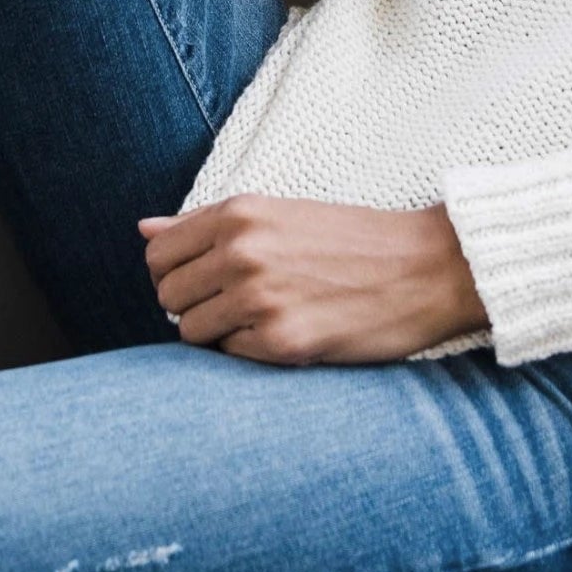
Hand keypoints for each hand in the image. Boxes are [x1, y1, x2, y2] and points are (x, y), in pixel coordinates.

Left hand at [138, 193, 488, 365]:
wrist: (429, 267)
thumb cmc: (355, 240)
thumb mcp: (280, 214)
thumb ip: (207, 223)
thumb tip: (142, 228)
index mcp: (241, 212)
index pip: (158, 252)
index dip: (176, 271)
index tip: (208, 278)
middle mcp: (243, 250)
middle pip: (167, 296)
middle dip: (196, 305)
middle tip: (246, 301)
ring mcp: (260, 297)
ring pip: (190, 333)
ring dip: (221, 332)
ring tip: (269, 316)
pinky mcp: (281, 342)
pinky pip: (229, 359)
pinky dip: (251, 353)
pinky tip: (291, 333)